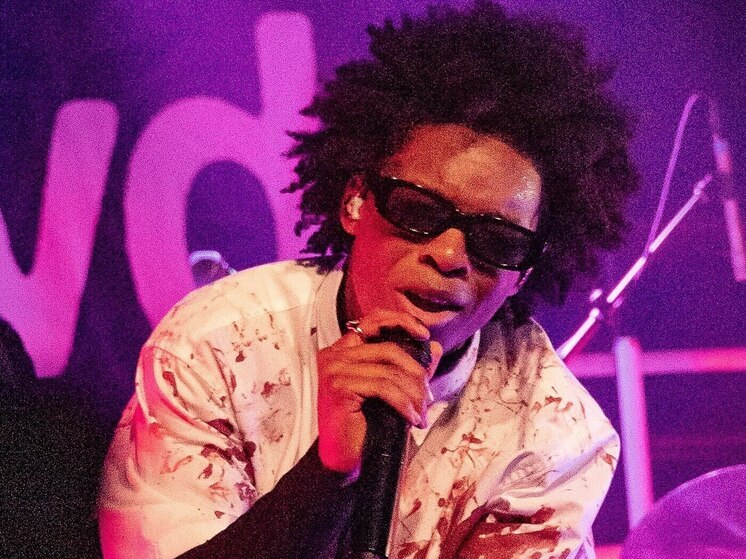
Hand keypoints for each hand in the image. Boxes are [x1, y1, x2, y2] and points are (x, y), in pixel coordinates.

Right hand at [316, 309, 442, 473]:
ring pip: (390, 371)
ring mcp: (335, 370)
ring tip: (421, 413)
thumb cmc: (364, 425)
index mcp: (343, 350)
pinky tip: (411, 418)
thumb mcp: (391, 391)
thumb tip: (435, 347)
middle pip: (389, 349)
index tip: (424, 335)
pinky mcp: (340, 387)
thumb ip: (410, 367)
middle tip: (427, 397)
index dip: (401, 321)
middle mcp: (335, 355)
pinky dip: (404, 403)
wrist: (344, 457)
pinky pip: (384, 387)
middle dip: (416, 374)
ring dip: (413, 394)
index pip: (373, 320)